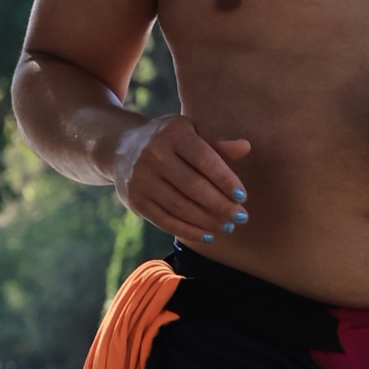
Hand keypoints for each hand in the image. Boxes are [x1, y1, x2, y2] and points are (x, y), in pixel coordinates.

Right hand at [115, 115, 251, 241]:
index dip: (226, 180)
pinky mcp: (135, 199)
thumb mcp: (192, 133)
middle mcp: (154, 153)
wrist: (122, 147)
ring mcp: (141, 178)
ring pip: (180, 206)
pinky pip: (165, 220)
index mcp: (173, 133)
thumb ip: (217, 144)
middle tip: (241, 217)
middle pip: (194, 186)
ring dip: (207, 221)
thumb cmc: (169, 140)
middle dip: (221, 205)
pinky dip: (188, 231)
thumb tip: (245, 147)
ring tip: (227, 226)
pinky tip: (207, 235)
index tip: (242, 197)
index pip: (205, 160)